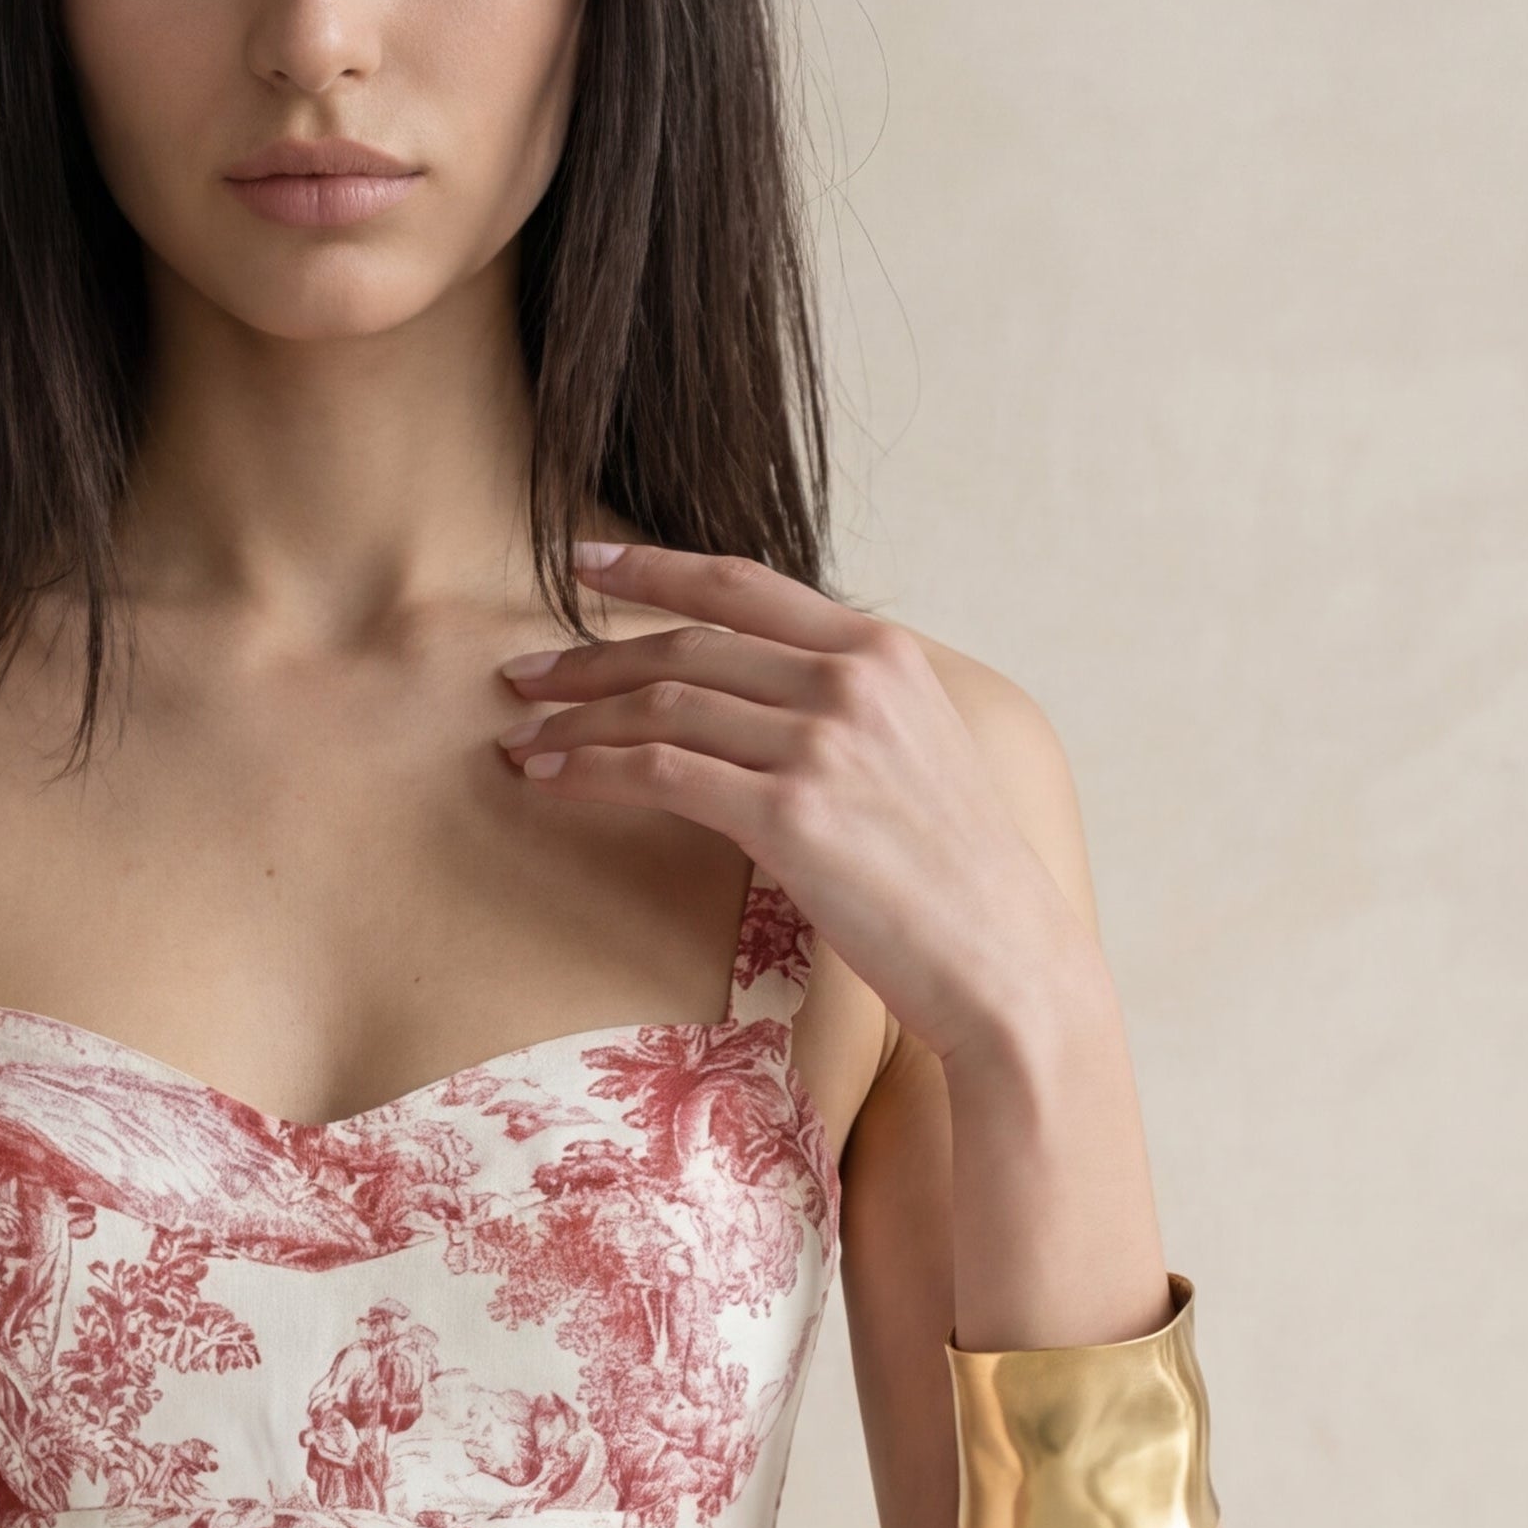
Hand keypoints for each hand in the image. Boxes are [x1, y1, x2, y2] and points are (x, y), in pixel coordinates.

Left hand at [496, 540, 1099, 1069]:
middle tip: (522, 675)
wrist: (1005, 961)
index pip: (743, 587)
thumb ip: (845, 710)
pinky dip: (593, 771)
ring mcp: (822, 742)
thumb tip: (759, 701)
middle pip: (688, 645)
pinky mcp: (791, 814)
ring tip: (523, 738)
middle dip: (590, 657)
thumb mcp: (915, 755)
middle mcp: (852, 681)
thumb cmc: (956, 880)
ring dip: (576, 719)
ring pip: (662, 704)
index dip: (654, 568)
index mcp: (882, 653)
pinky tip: (552, 780)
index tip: (583, 566)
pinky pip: (661, 771)